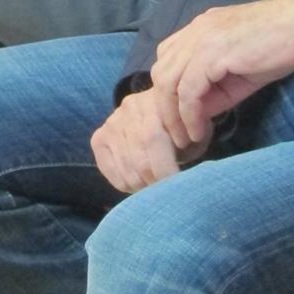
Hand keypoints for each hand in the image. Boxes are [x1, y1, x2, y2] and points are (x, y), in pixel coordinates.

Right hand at [90, 88, 211, 192]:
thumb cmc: (182, 126)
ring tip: (155, 189)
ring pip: (126, 168)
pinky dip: (125, 185)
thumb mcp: (195, 129)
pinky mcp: (98, 138)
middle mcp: (129, 109)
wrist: (157, 108)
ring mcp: (111, 123)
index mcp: (156, 101)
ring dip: (142, 187)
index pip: (153, 140)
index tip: (177, 187)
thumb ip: (193, 144)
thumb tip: (186, 176)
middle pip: (139, 158)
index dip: (165, 169)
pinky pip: (109, 171)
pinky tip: (139, 183)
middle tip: (166, 193)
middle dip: (155, 182)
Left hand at [150, 0, 293, 147]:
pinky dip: (189, 115)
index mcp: (200, 29)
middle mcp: (194, 31)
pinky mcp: (211, 53)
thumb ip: (217, 87)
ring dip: (173, 116)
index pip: (168, 60)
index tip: (180, 120)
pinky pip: (188, 90)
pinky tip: (199, 131)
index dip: (169, 92)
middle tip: (178, 136)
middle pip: (161, 73)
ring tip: (186, 139)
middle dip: (164, 108)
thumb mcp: (242, 70)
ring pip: (168, 83)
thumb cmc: (281, 43)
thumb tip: (199, 114)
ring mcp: (200, 40)